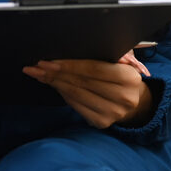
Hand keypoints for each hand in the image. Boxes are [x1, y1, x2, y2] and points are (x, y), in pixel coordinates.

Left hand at [23, 56, 154, 128]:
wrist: (134, 102)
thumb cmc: (120, 75)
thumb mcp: (120, 62)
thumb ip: (103, 55)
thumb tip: (69, 48)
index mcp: (130, 78)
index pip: (94, 69)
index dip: (70, 65)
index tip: (49, 60)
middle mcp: (123, 98)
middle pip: (82, 82)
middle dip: (56, 73)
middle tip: (36, 66)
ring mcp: (112, 113)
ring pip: (76, 94)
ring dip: (54, 83)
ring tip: (37, 74)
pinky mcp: (101, 122)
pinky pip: (76, 105)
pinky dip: (61, 93)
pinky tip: (52, 84)